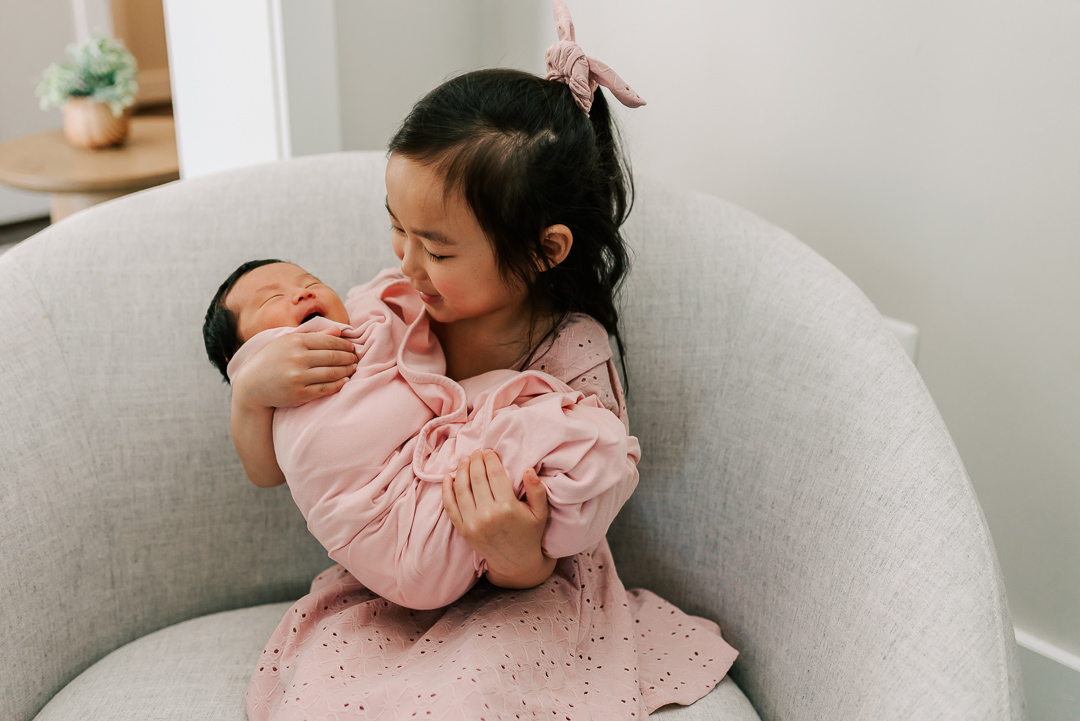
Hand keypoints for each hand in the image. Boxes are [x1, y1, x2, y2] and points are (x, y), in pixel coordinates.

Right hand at [231, 329, 356, 408]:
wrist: (251, 385)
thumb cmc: (272, 360)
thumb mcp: (287, 342)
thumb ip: (314, 336)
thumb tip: (338, 331)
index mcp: (295, 341)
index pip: (328, 341)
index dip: (344, 345)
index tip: (352, 348)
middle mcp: (297, 358)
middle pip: (333, 357)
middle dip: (348, 358)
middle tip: (356, 359)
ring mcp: (297, 377)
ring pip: (331, 373)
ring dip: (346, 371)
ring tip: (353, 369)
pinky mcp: (298, 394)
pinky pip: (324, 389)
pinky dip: (338, 385)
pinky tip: (345, 381)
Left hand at [442, 450, 555, 588]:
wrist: (516, 563)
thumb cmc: (530, 534)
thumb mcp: (540, 513)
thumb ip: (537, 490)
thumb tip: (529, 469)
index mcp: (508, 508)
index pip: (495, 474)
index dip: (490, 459)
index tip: (489, 451)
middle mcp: (488, 515)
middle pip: (477, 478)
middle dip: (475, 461)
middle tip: (477, 452)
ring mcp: (473, 523)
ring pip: (462, 489)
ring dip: (462, 471)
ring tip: (465, 460)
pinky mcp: (463, 530)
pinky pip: (450, 506)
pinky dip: (446, 490)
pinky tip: (448, 477)